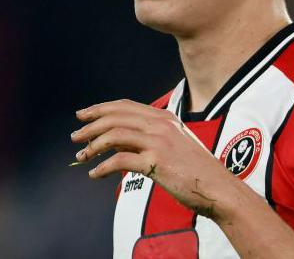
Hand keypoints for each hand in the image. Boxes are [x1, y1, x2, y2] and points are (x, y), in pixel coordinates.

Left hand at [70, 99, 237, 218]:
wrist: (218, 187)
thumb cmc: (197, 170)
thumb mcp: (176, 144)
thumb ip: (154, 138)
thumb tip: (124, 143)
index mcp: (164, 117)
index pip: (125, 105)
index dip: (101, 108)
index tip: (83, 115)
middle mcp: (160, 124)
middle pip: (116, 116)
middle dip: (91, 124)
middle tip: (75, 136)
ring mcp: (159, 141)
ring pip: (114, 134)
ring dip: (93, 145)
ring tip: (81, 156)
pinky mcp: (157, 162)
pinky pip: (121, 160)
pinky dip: (103, 167)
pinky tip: (95, 174)